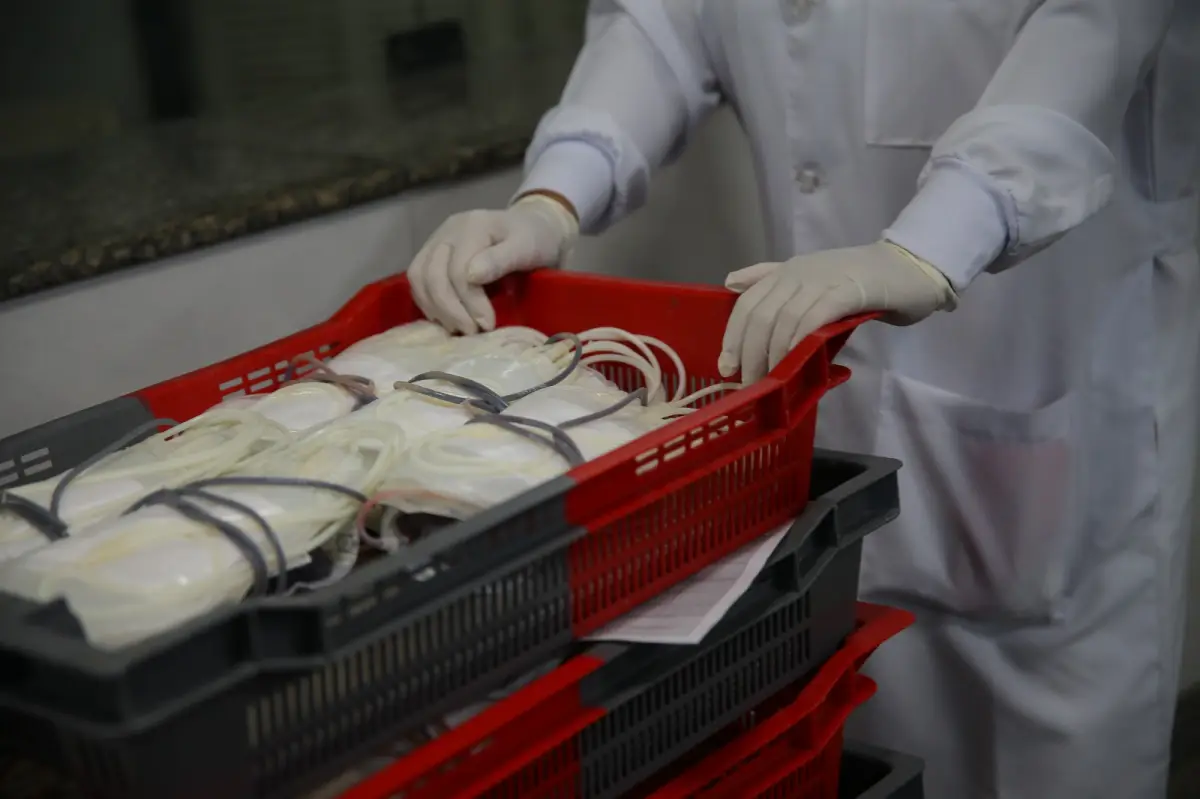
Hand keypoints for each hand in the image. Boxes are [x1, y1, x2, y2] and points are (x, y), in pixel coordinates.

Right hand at [407, 193, 578, 333]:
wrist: (535, 226)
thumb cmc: (536, 240)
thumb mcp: (527, 247)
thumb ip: (501, 259)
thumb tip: (472, 276)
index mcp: (473, 226)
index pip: (458, 270)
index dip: (470, 303)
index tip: (487, 326)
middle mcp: (449, 231)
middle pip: (432, 274)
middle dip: (450, 309)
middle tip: (471, 332)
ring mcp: (437, 240)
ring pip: (419, 277)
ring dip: (435, 308)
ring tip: (457, 328)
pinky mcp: (432, 252)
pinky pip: (418, 279)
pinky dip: (428, 302)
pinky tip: (446, 318)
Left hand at [718, 241, 957, 381]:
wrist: (910, 269)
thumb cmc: (860, 282)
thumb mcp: (811, 278)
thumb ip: (771, 279)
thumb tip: (731, 282)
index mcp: (786, 271)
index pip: (747, 303)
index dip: (732, 336)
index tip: (727, 367)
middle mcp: (798, 273)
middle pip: (759, 315)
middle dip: (749, 353)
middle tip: (749, 383)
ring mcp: (822, 280)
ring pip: (782, 320)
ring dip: (772, 356)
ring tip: (771, 382)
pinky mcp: (847, 292)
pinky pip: (812, 320)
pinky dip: (798, 344)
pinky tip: (795, 364)